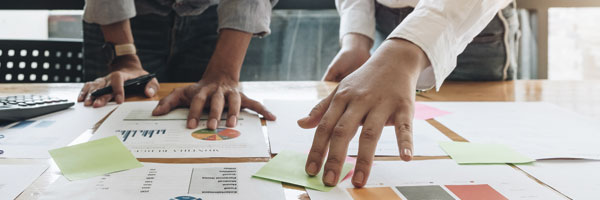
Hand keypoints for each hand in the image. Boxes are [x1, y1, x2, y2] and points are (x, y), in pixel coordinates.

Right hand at [78, 55, 158, 106]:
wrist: (127, 66)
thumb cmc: (138, 75)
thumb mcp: (149, 78)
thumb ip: (152, 85)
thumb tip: (149, 93)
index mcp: (123, 75)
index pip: (118, 79)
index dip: (118, 89)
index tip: (120, 100)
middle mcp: (111, 77)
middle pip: (104, 86)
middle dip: (100, 96)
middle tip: (97, 105)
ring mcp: (103, 80)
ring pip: (95, 86)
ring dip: (90, 95)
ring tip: (87, 104)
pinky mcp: (99, 83)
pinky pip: (89, 86)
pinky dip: (84, 92)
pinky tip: (81, 99)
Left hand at [151, 74, 275, 129]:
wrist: (219, 75)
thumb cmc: (200, 89)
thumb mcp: (183, 92)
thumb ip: (169, 102)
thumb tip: (154, 113)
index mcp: (203, 91)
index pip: (197, 100)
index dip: (193, 111)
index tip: (189, 125)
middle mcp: (218, 92)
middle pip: (216, 101)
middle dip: (214, 113)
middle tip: (211, 125)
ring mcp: (232, 94)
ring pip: (234, 102)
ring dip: (234, 112)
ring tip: (232, 124)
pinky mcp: (243, 98)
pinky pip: (255, 103)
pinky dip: (264, 110)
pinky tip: (272, 118)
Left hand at [298, 39, 429, 186]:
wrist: (395, 58)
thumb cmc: (365, 79)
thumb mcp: (341, 90)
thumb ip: (322, 109)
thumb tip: (301, 124)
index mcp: (342, 99)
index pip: (325, 127)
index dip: (316, 149)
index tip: (311, 170)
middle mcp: (359, 101)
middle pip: (343, 132)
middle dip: (334, 158)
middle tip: (329, 180)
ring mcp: (381, 103)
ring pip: (370, 133)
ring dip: (363, 159)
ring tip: (358, 180)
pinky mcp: (403, 105)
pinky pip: (405, 126)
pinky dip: (405, 141)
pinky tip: (405, 157)